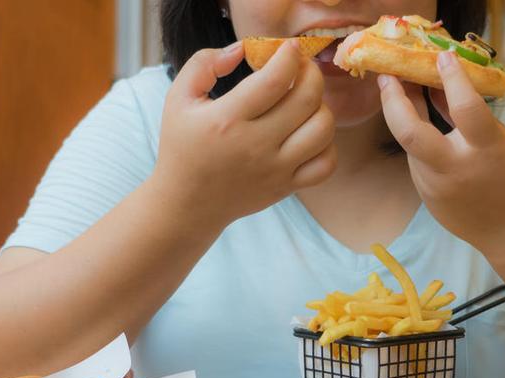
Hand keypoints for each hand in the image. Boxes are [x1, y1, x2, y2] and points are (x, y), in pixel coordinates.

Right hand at [154, 40, 335, 223]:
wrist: (187, 203)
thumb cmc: (182, 145)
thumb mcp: (178, 98)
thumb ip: (204, 63)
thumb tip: (242, 49)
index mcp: (226, 120)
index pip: (274, 80)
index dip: (289, 56)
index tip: (289, 48)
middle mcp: (255, 145)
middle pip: (307, 100)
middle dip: (311, 73)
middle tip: (302, 68)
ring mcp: (275, 169)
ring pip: (322, 130)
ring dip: (321, 107)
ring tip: (305, 101)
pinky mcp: (287, 187)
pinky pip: (326, 163)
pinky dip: (326, 144)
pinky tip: (308, 132)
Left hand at [378, 51, 504, 251]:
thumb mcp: (501, 141)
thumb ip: (467, 115)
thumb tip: (440, 82)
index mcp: (486, 151)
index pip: (465, 108)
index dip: (453, 79)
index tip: (444, 56)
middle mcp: (455, 169)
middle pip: (409, 132)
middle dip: (392, 100)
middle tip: (386, 76)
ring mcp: (435, 186)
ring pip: (410, 143)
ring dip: (402, 115)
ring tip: (399, 88)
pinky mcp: (426, 196)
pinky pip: (417, 160)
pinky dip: (416, 139)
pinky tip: (416, 122)